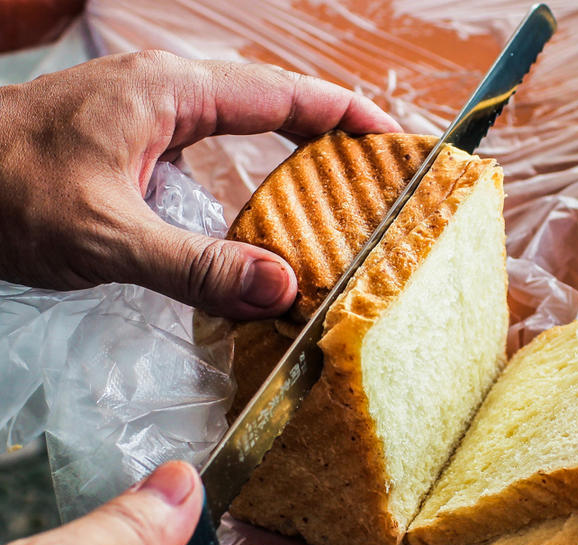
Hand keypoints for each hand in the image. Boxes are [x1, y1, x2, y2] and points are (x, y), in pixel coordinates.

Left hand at [0, 50, 399, 318]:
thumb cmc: (6, 192)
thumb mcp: (105, 237)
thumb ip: (195, 265)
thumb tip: (284, 289)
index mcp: (172, 91)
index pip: (286, 93)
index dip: (351, 115)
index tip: (402, 144)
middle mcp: (168, 87)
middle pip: (278, 100)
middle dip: (339, 132)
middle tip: (389, 175)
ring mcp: (150, 108)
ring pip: (249, 119)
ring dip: (302, 148)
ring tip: (350, 191)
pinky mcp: (136, 134)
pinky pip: (219, 139)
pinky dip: (261, 165)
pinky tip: (275, 204)